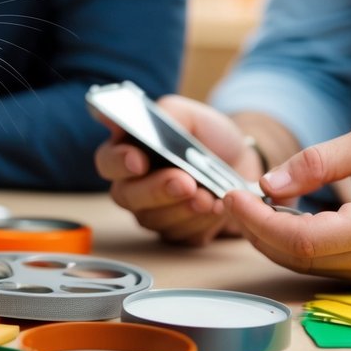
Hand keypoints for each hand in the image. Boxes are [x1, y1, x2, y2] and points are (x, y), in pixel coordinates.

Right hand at [93, 95, 261, 245]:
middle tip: (184, 182)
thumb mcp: (190, 115)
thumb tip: (139, 120)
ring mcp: (152, 212)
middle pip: (127, 196)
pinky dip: (201, 222)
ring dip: (183, 208)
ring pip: (154, 219)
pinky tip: (217, 208)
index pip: (108, 161)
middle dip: (157, 190)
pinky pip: (181, 236)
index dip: (118, 162)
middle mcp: (132, 185)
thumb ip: (165, 115)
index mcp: (128, 152)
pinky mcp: (176, 233)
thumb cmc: (209, 137)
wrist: (242, 163)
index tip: (138, 161)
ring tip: (208, 196)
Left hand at [224, 125, 350, 285]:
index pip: (302, 239)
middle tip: (233, 198)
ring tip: (250, 205)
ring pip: (306, 267)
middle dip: (254, 229)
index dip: (258, 221)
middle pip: (297, 258)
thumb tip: (270, 183)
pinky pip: (324, 266)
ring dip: (270, 239)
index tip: (233, 195)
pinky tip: (280, 219)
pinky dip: (294, 245)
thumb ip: (320, 161)